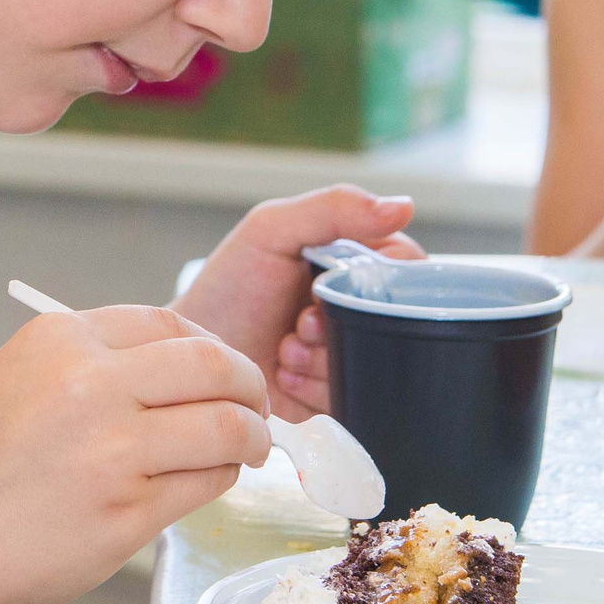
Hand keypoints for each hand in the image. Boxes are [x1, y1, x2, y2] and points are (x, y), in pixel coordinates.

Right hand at [0, 304, 269, 603]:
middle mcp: (89, 385)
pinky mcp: (125, 515)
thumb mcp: (14, 379)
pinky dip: (220, 479)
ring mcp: (111, 451)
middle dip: (249, 385)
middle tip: (255, 405)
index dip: (209, 346)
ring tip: (251, 448)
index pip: (170, 321)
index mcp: (60, 340)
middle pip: (213, 364)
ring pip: (225, 426)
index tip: (221, 368)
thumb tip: (170, 368)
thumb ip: (87, 365)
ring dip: (251, 437)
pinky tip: (209, 481)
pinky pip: (205, 484)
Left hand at [177, 185, 420, 420]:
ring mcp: (352, 352)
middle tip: (302, 323)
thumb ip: (333, 209)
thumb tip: (403, 205)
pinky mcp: (339, 394)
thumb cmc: (229, 287)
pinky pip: (356, 398)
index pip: (409, 267)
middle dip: (344, 326)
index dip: (380, 284)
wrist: (194, 354)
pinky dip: (318, 389)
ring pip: (376, 363)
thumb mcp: (272, 230)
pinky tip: (285, 376)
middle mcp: (361, 308)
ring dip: (326, 360)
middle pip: (396, 321)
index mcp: (354, 262)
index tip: (328, 290)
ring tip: (285, 348)